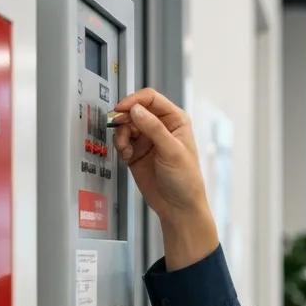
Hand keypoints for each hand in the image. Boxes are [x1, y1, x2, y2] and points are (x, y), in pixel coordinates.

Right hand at [112, 88, 218, 267]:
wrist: (178, 207)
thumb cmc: (186, 181)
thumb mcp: (172, 151)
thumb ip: (154, 128)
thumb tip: (136, 110)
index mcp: (175, 121)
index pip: (151, 99)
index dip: (135, 100)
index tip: (123, 108)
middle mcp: (160, 127)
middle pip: (135, 109)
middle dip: (125, 117)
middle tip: (119, 127)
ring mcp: (147, 139)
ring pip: (126, 124)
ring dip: (121, 134)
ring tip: (126, 147)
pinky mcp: (136, 151)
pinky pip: (121, 139)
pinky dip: (120, 145)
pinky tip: (127, 155)